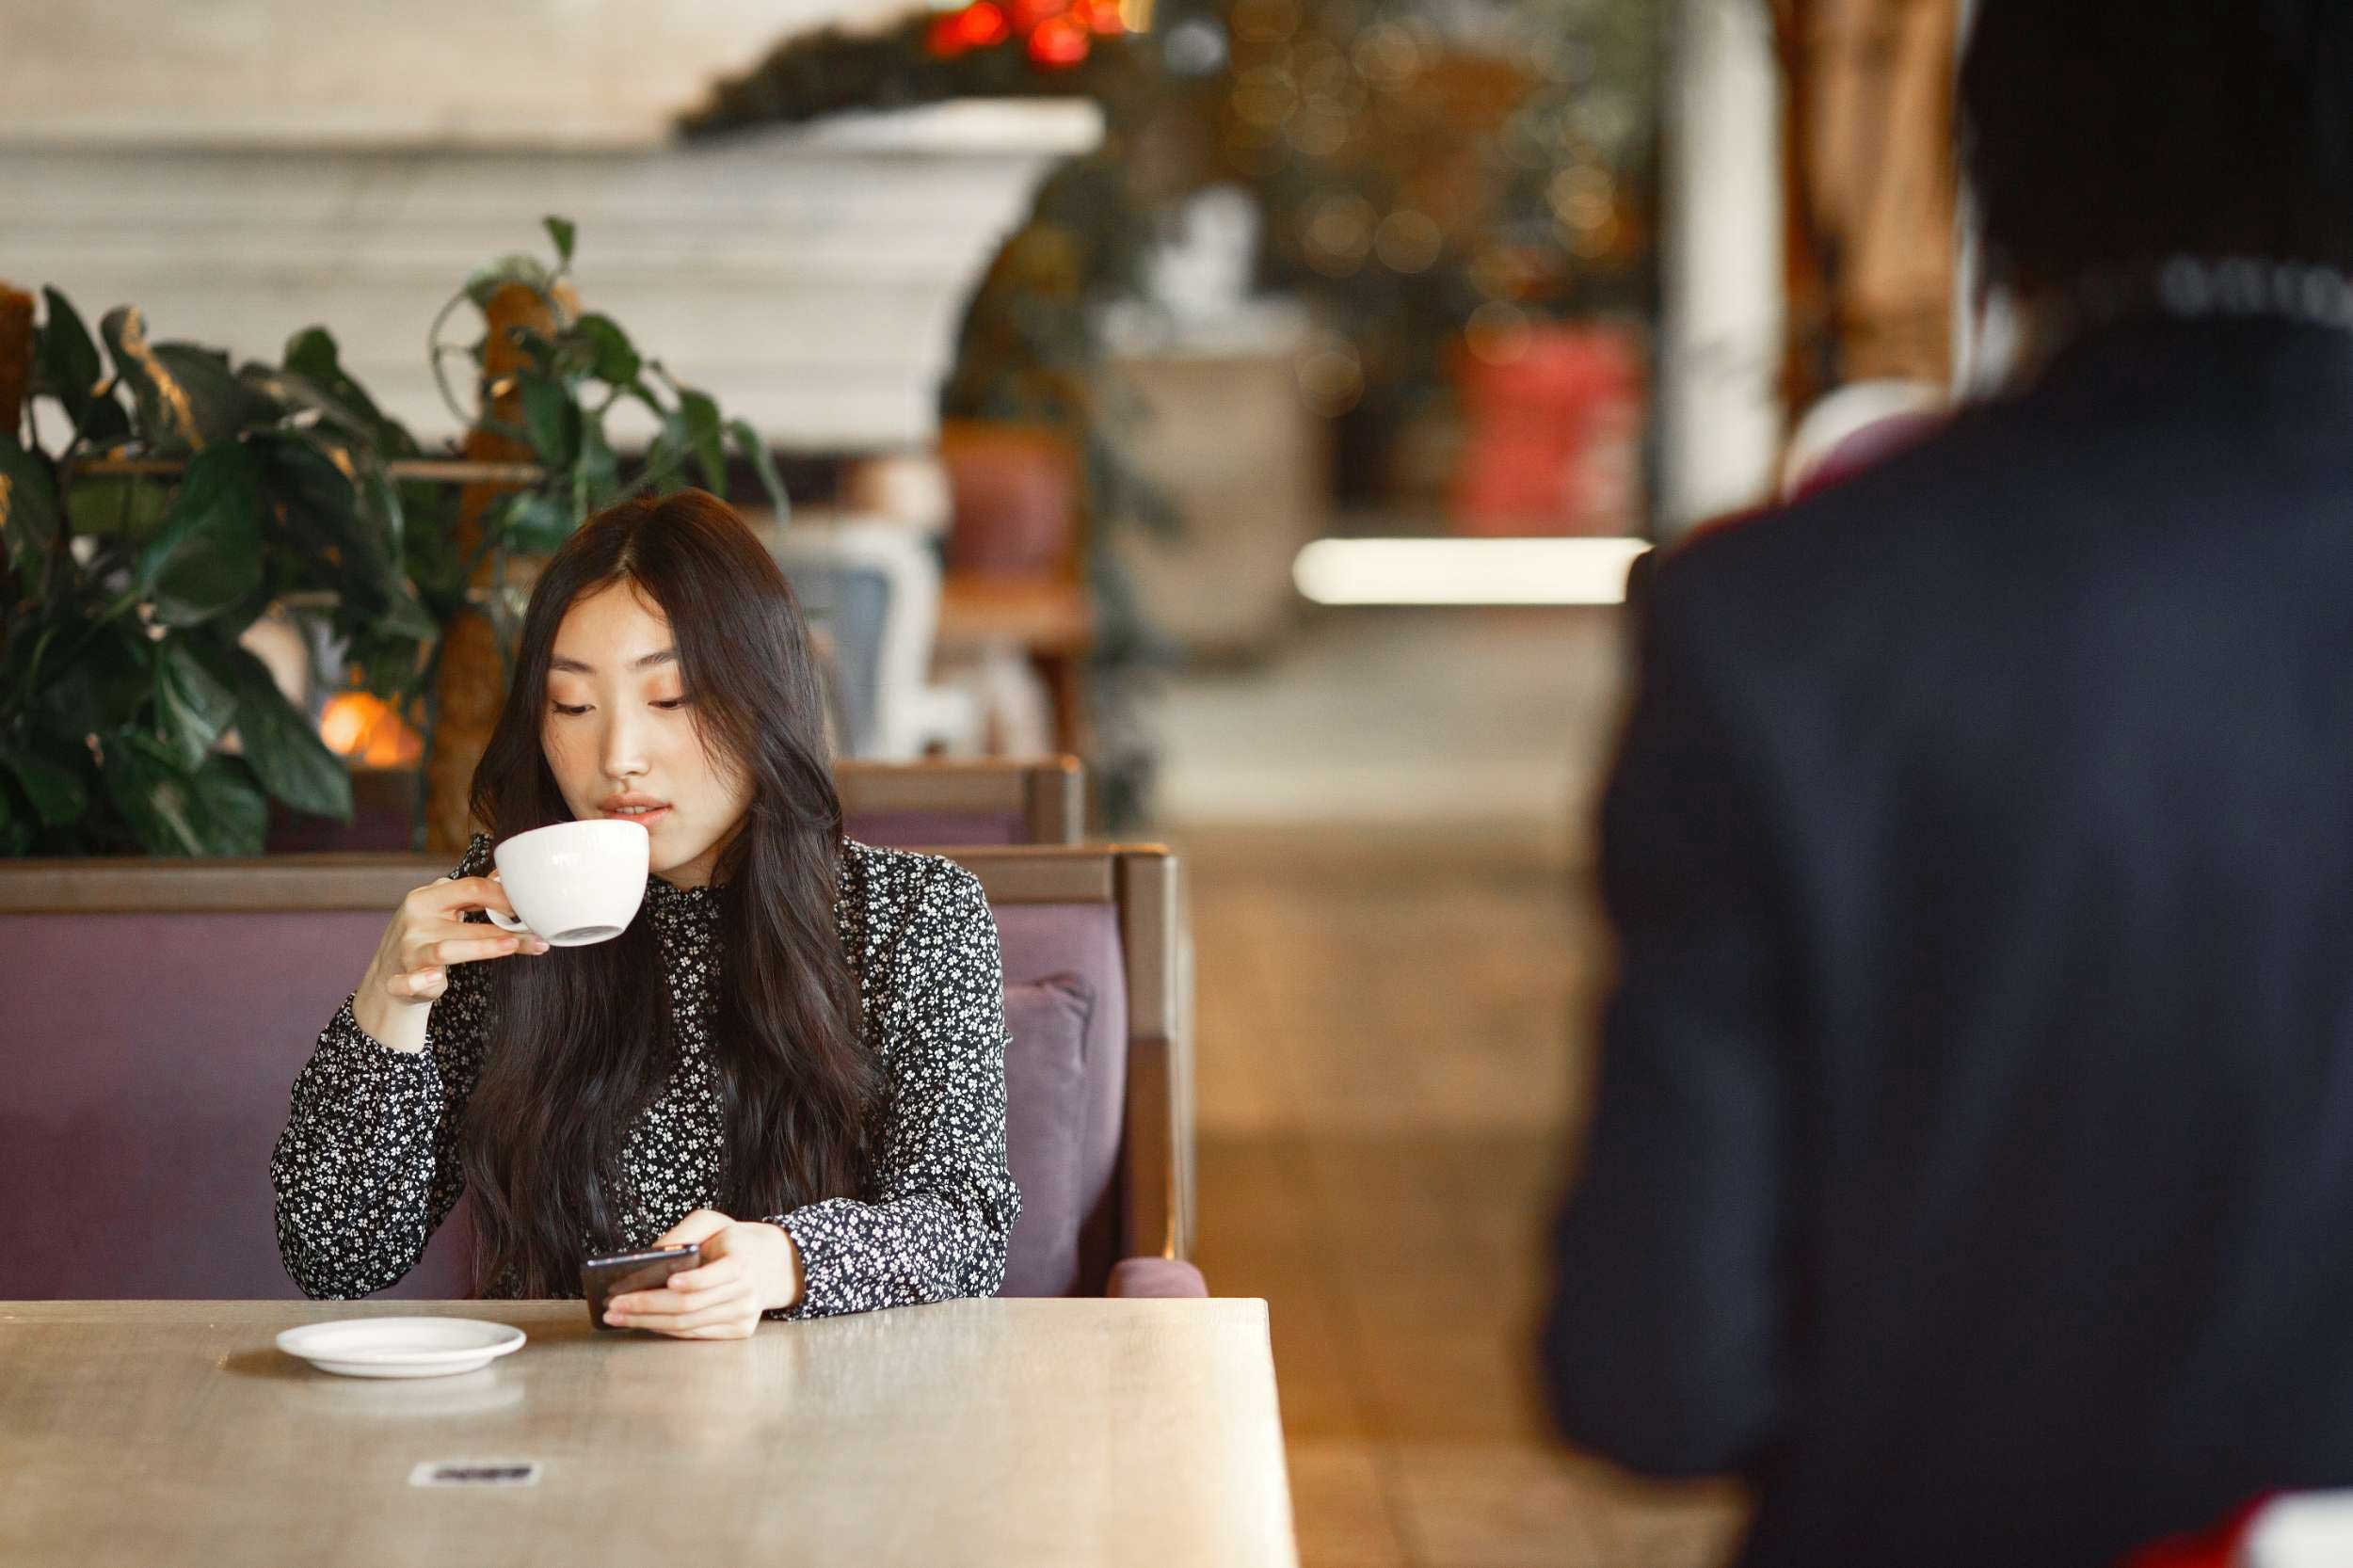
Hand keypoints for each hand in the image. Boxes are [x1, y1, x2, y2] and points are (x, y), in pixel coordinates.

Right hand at [352, 872, 547, 1045]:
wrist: (387, 972)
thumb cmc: (425, 935)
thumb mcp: (441, 909)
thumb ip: (471, 895)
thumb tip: (505, 877)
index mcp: (426, 898)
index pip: (471, 888)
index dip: (504, 897)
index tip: (528, 908)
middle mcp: (415, 922)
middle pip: (467, 922)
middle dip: (506, 931)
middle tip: (538, 936)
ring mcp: (408, 952)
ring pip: (446, 950)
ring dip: (482, 948)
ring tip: (512, 946)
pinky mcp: (400, 981)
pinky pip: (407, 982)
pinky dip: (419, 980)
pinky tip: (434, 978)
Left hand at [604, 1209, 804, 1339]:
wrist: (771, 1263)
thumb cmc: (731, 1241)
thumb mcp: (712, 1222)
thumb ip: (683, 1233)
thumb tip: (649, 1256)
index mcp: (742, 1261)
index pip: (714, 1276)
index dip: (692, 1281)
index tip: (666, 1281)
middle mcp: (747, 1292)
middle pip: (690, 1305)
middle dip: (647, 1306)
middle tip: (614, 1305)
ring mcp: (744, 1316)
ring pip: (687, 1324)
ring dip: (647, 1322)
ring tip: (616, 1316)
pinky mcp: (738, 1331)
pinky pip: (694, 1334)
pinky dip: (664, 1329)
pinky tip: (641, 1322)